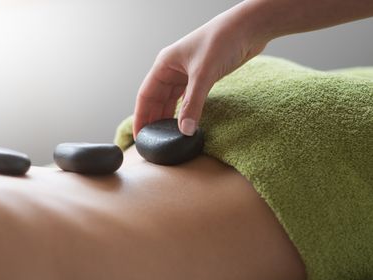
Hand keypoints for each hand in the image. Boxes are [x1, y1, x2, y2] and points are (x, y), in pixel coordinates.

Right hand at [133, 5, 266, 137]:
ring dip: (168, 118)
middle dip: (153, 120)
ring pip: (171, 100)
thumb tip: (185, 130)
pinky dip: (184, 112)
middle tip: (152, 142)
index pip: (145, 95)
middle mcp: (172, 70)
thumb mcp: (203, 74)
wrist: (248, 28)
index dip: (141, 116)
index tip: (139, 136)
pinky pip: (186, 99)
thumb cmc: (222, 39)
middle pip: (156, 100)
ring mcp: (186, 74)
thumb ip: (193, 104)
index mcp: (164, 65)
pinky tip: (184, 123)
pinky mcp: (200, 78)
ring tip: (165, 137)